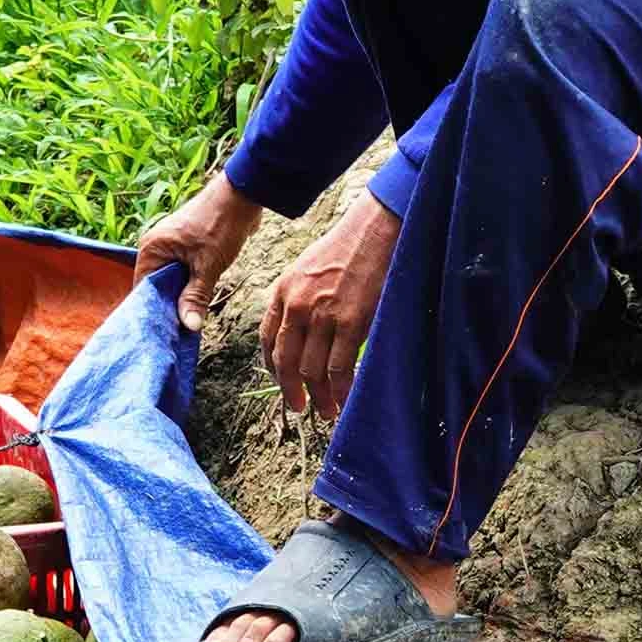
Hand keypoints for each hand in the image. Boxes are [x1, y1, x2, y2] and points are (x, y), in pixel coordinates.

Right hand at [130, 172, 263, 332]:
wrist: (244, 194)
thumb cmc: (222, 224)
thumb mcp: (209, 266)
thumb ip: (195, 297)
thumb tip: (189, 326)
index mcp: (152, 248)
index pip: (143, 289)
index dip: (153, 311)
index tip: (163, 332)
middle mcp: (155, 246)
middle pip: (156, 286)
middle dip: (168, 307)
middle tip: (178, 332)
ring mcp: (170, 246)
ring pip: (171, 281)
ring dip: (181, 298)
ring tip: (188, 321)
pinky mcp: (185, 246)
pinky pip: (182, 272)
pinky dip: (188, 286)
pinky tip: (196, 303)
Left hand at [263, 191, 400, 421]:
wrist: (373, 231)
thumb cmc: (345, 248)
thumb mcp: (307, 269)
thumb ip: (297, 299)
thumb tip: (300, 332)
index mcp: (282, 292)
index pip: (268, 340)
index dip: (274, 369)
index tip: (284, 385)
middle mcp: (296, 306)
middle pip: (287, 361)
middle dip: (292, 391)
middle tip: (300, 408)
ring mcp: (322, 315)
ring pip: (312, 369)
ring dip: (320, 396)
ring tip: (327, 410)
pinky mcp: (350, 322)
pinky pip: (339, 366)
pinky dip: (341, 388)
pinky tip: (345, 399)